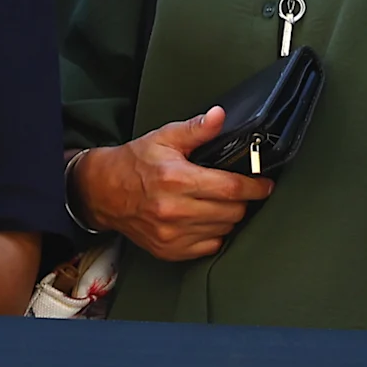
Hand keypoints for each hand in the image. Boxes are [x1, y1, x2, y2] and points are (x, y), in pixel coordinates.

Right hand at [74, 108, 273, 260]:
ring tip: (216, 203)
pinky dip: (213, 234)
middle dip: (240, 200)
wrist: (102, 192)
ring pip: (224, 230)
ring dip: (227, 217)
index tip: (264, 185)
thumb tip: (219, 116)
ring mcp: (172, 233)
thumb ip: (196, 129)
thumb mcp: (163, 138)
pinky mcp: (169, 250)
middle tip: (235, 191)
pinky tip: (203, 220)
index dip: (255, 187)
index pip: (232, 188)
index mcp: (177, 179)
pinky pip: (210, 246)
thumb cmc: (134, 163)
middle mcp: (175, 210)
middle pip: (233, 212)